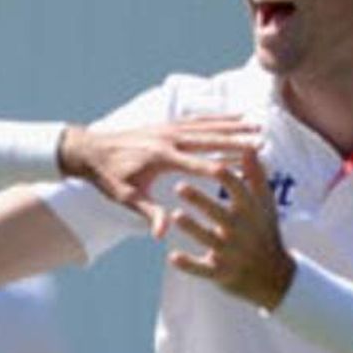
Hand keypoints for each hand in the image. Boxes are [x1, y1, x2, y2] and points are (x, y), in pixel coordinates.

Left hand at [62, 118, 259, 236]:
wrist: (89, 150)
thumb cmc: (108, 177)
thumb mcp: (125, 198)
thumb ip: (147, 213)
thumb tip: (162, 233)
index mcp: (161, 158)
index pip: (200, 164)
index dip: (225, 166)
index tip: (248, 169)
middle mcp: (168, 139)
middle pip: (209, 139)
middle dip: (237, 140)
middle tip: (262, 141)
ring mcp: (167, 129)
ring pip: (206, 126)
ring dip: (231, 126)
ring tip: (256, 126)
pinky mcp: (165, 124)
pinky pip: (196, 120)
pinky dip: (216, 119)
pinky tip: (232, 118)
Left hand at [167, 148, 295, 308]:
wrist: (274, 278)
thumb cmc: (263, 231)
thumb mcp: (265, 205)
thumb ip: (256, 177)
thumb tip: (250, 146)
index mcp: (250, 212)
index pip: (238, 191)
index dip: (225, 178)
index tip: (210, 163)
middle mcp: (241, 232)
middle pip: (219, 213)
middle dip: (201, 200)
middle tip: (179, 185)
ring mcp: (231, 254)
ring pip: (209, 239)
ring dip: (193, 228)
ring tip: (176, 216)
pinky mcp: (220, 274)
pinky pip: (202, 270)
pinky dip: (188, 265)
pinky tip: (172, 257)